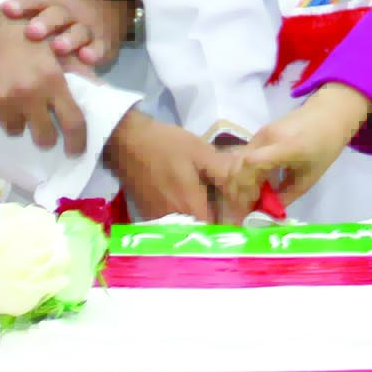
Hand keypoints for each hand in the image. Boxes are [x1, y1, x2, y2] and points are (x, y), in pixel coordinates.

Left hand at [0, 0, 134, 70]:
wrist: (106, 13)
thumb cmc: (63, 20)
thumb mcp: (47, 13)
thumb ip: (24, 20)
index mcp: (52, 4)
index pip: (36, 1)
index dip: (22, 5)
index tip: (7, 10)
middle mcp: (70, 13)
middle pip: (58, 13)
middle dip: (45, 22)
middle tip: (32, 32)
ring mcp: (87, 28)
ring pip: (79, 30)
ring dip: (69, 38)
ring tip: (57, 47)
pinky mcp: (103, 43)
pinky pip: (100, 47)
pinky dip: (94, 51)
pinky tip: (86, 58)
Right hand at [0, 4, 86, 154]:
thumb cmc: (22, 31)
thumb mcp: (54, 47)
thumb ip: (76, 72)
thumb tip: (97, 94)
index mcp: (50, 80)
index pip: (72, 123)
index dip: (77, 141)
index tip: (75, 149)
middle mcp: (26, 95)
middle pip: (44, 137)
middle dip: (47, 135)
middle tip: (45, 128)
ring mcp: (1, 102)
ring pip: (16, 129)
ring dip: (19, 120)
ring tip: (16, 100)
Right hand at [103, 111, 238, 220]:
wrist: (125, 140)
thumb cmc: (165, 145)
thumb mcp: (200, 152)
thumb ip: (223, 172)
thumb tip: (245, 190)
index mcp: (190, 207)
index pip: (215, 230)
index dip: (227, 225)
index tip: (237, 216)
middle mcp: (174, 220)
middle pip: (200, 231)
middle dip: (213, 223)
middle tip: (223, 207)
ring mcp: (158, 219)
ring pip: (185, 227)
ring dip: (196, 219)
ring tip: (206, 202)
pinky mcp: (147, 213)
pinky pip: (171, 222)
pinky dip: (181, 215)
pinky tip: (184, 198)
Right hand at [229, 87, 370, 213]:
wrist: (327, 114)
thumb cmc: (324, 147)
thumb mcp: (310, 177)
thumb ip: (286, 196)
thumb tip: (267, 214)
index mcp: (286, 147)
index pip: (253, 163)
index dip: (246, 186)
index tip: (252, 204)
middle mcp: (268, 137)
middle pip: (239, 164)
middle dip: (238, 189)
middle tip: (245, 209)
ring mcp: (261, 133)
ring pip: (238, 160)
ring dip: (238, 182)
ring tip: (247, 201)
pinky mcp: (259, 134)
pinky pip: (244, 155)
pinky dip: (243, 173)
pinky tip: (252, 187)